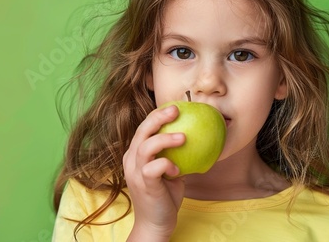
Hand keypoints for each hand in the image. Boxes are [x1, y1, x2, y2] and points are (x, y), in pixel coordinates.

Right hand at [123, 105, 185, 240]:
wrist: (156, 223)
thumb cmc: (165, 195)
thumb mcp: (171, 170)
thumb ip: (175, 155)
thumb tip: (196, 136)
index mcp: (136, 153)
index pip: (144, 127)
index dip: (157, 114)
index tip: (176, 106)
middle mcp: (132, 159)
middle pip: (141, 130)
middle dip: (158, 116)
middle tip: (176, 110)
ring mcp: (135, 171)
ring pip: (145, 146)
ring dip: (165, 139)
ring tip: (183, 137)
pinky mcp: (143, 184)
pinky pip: (153, 167)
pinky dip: (167, 164)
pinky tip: (178, 170)